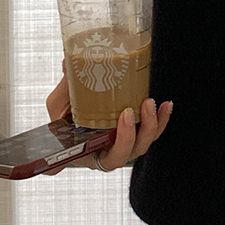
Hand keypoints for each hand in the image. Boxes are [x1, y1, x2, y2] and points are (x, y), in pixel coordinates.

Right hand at [41, 61, 173, 173]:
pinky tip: (165, 105)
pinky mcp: (138, 133)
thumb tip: (67, 64)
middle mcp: (109, 152)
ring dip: (150, 125)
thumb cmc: (66, 118)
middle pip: (126, 153)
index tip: (115, 123)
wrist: (76, 115)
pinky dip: (161, 120)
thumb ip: (65, 90)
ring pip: (143, 143)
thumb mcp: (59, 105)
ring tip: (149, 103)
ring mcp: (125, 145)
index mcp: (89, 153)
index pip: (103, 160)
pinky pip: (153, 132)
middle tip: (129, 111)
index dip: (117, 146)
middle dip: (131, 134)